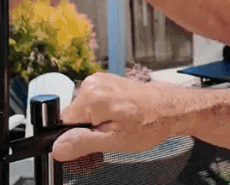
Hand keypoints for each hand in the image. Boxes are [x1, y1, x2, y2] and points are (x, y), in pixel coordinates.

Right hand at [52, 72, 184, 161]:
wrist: (171, 107)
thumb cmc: (150, 123)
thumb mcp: (115, 140)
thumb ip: (84, 143)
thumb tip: (58, 147)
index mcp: (91, 97)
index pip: (63, 123)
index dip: (75, 139)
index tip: (89, 148)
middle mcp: (92, 84)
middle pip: (74, 117)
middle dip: (85, 133)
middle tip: (106, 143)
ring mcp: (100, 81)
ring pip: (84, 111)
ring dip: (94, 125)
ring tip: (115, 132)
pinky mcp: (107, 82)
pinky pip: (94, 102)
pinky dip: (101, 115)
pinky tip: (117, 121)